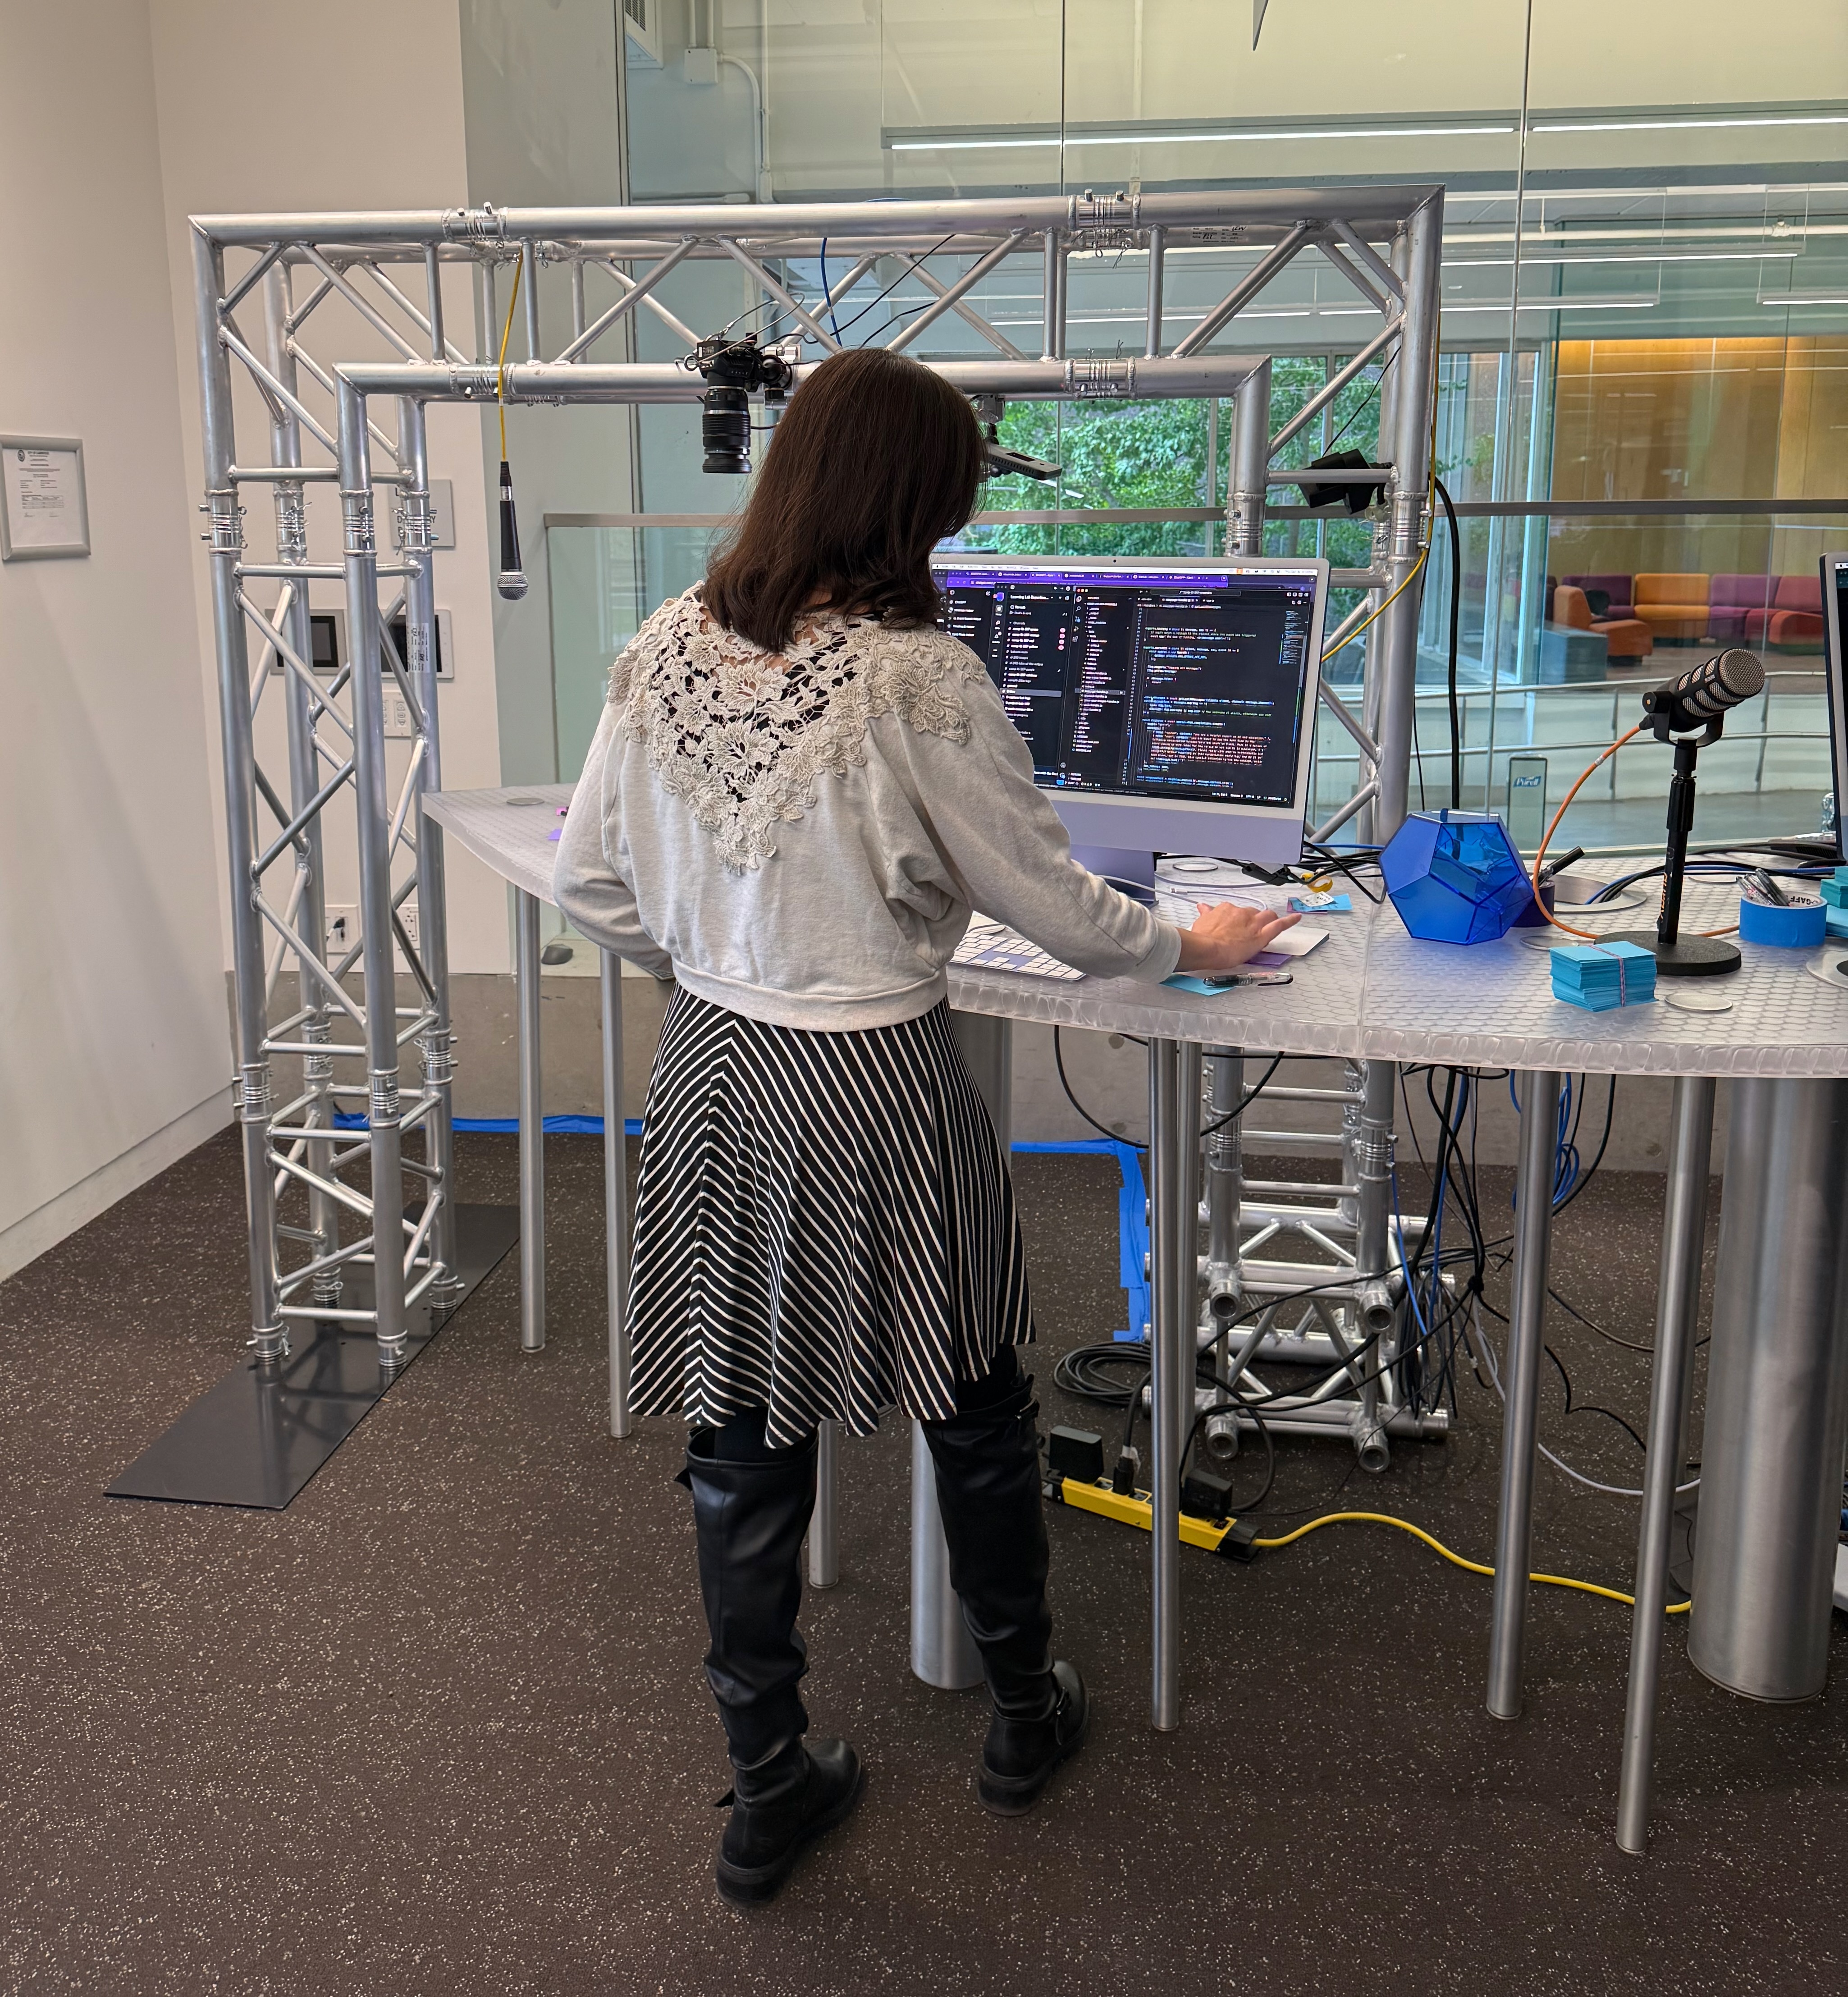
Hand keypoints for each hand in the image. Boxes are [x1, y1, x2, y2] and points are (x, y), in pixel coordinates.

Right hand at [1173, 899, 1300, 974]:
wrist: (1206, 947)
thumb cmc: (1202, 938)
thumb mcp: (1201, 922)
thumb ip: (1206, 914)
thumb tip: (1202, 907)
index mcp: (1227, 909)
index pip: (1236, 911)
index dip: (1238, 918)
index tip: (1236, 923)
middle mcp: (1241, 913)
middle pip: (1252, 912)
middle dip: (1253, 919)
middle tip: (1249, 930)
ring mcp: (1253, 923)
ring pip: (1267, 916)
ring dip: (1269, 919)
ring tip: (1269, 925)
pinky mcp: (1262, 935)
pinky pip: (1279, 925)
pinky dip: (1289, 921)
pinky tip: (1297, 918)